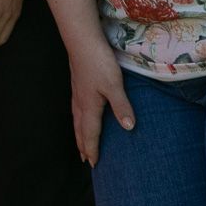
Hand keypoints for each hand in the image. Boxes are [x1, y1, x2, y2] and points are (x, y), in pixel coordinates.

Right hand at [68, 31, 133, 164]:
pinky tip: (80, 114)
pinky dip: (78, 119)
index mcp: (89, 106)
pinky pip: (76, 109)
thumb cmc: (98, 62)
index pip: (90, 133)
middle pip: (80, 129)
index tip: (93, 164)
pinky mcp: (78, 83)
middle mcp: (81, 102)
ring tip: (80, 142)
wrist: (81, 40)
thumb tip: (129, 128)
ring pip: (76, 118)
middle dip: (83, 144)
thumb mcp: (114, 85)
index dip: (92, 149)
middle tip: (84, 159)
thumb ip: (121, 106)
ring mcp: (77, 92)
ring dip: (78, 133)